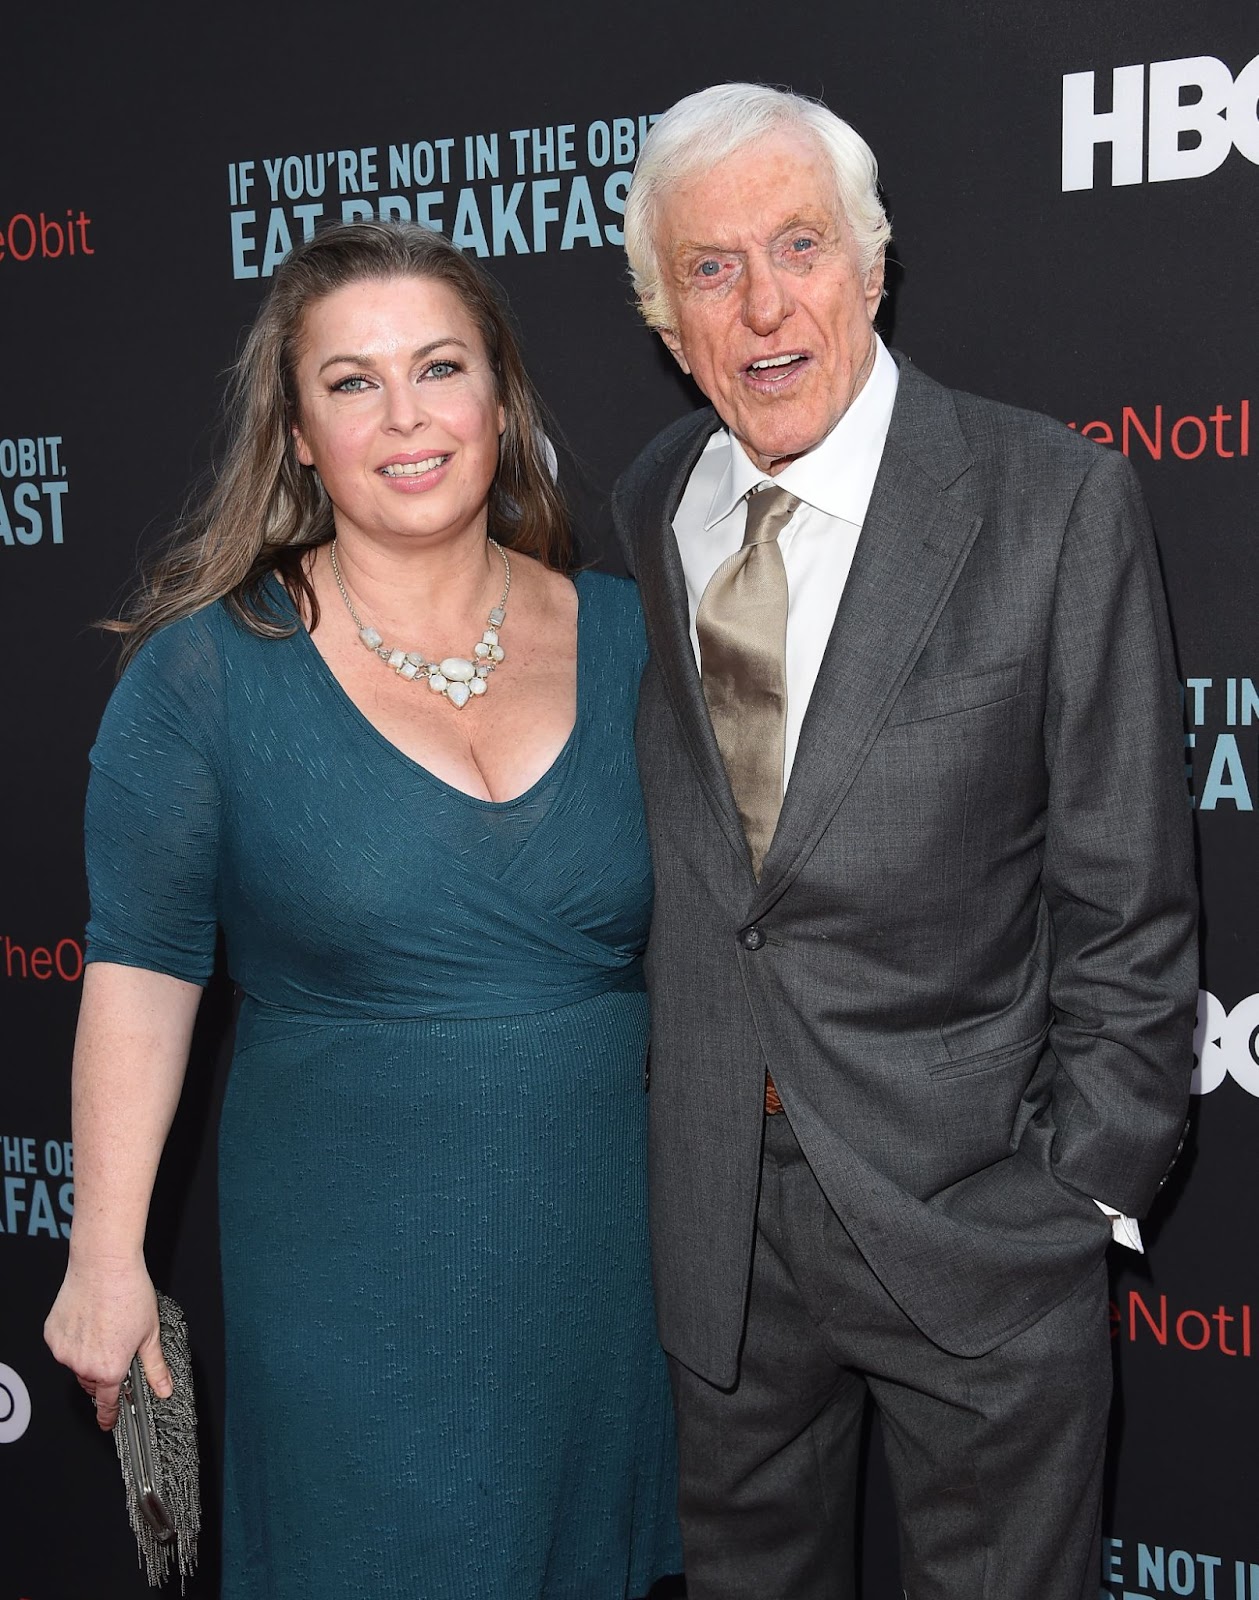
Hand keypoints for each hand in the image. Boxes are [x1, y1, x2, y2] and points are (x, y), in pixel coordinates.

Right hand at [44, 1256, 172, 1431]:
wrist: (104, 1265)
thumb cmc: (129, 1293)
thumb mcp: (150, 1333)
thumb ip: (155, 1367)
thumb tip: (164, 1389)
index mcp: (109, 1369)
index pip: (107, 1403)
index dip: (109, 1415)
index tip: (108, 1422)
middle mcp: (83, 1365)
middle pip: (93, 1381)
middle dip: (104, 1374)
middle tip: (116, 1351)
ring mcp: (64, 1351)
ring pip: (77, 1364)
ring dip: (88, 1356)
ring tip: (104, 1328)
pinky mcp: (52, 1335)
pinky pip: (64, 1346)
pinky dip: (75, 1339)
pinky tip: (89, 1320)